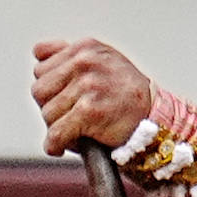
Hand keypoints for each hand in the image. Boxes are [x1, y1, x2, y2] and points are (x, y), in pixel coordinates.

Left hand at [31, 38, 156, 156]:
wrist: (156, 118)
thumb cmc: (130, 95)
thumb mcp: (105, 60)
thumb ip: (73, 56)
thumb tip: (40, 57)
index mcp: (85, 48)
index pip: (41, 64)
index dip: (50, 87)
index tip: (62, 99)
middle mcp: (85, 63)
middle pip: (39, 89)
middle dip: (50, 107)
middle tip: (67, 117)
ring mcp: (87, 86)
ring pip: (47, 112)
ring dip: (56, 127)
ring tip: (73, 131)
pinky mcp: (89, 112)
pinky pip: (57, 132)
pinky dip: (54, 144)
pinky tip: (59, 147)